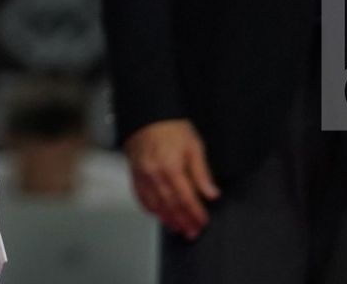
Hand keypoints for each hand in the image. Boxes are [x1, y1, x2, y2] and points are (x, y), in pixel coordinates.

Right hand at [125, 119, 220, 239]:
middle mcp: (155, 174)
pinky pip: (140, 196)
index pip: (186, 198)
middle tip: (192, 232)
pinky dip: (149, 208)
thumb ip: (202, 172)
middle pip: (170, 205)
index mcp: (171, 167)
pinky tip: (157, 214)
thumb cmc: (171, 128)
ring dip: (167, 219)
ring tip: (177, 228)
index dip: (195, 213)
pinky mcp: (134, 174)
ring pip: (155, 204)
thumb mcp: (194, 146)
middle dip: (183, 221)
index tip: (202, 221)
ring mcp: (142, 175)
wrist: (148, 114)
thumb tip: (211, 193)